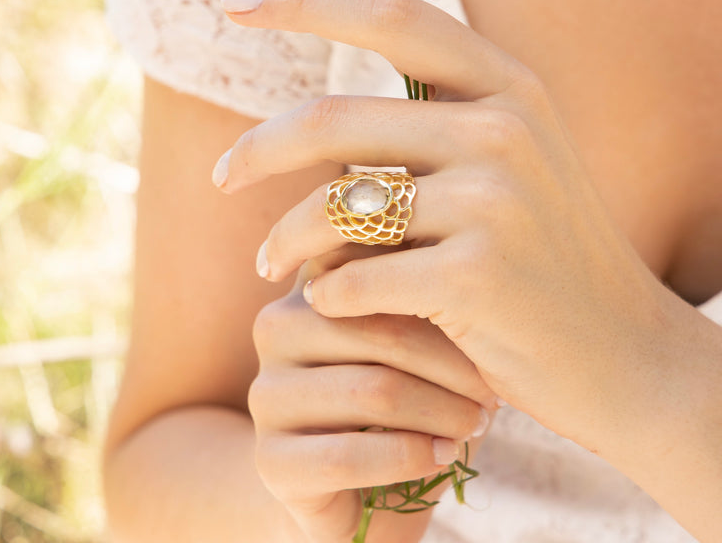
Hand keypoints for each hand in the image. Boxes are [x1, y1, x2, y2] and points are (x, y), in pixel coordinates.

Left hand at [216, 0, 676, 457]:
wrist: (616, 352)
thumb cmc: (536, 257)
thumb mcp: (502, 167)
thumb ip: (427, 126)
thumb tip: (307, 118)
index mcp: (506, 87)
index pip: (392, 14)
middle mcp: (502, 130)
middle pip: (333, 120)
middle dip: (257, 151)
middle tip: (219, 178)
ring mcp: (495, 200)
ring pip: (333, 207)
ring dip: (284, 240)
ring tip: (269, 266)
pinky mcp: (478, 275)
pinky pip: (353, 278)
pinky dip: (327, 295)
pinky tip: (333, 308)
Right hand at [249, 255, 496, 542]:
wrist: (362, 491)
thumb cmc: (404, 403)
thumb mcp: (419, 345)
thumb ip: (423, 300)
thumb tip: (469, 270)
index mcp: (312, 287)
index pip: (375, 268)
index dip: (438, 295)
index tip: (487, 322)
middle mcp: (277, 328)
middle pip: (380, 330)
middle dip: (451, 364)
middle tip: (492, 391)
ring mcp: (266, 393)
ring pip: (370, 391)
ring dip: (440, 412)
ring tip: (475, 423)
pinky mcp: (268, 459)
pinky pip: (347, 455)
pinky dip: (409, 457)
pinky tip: (442, 457)